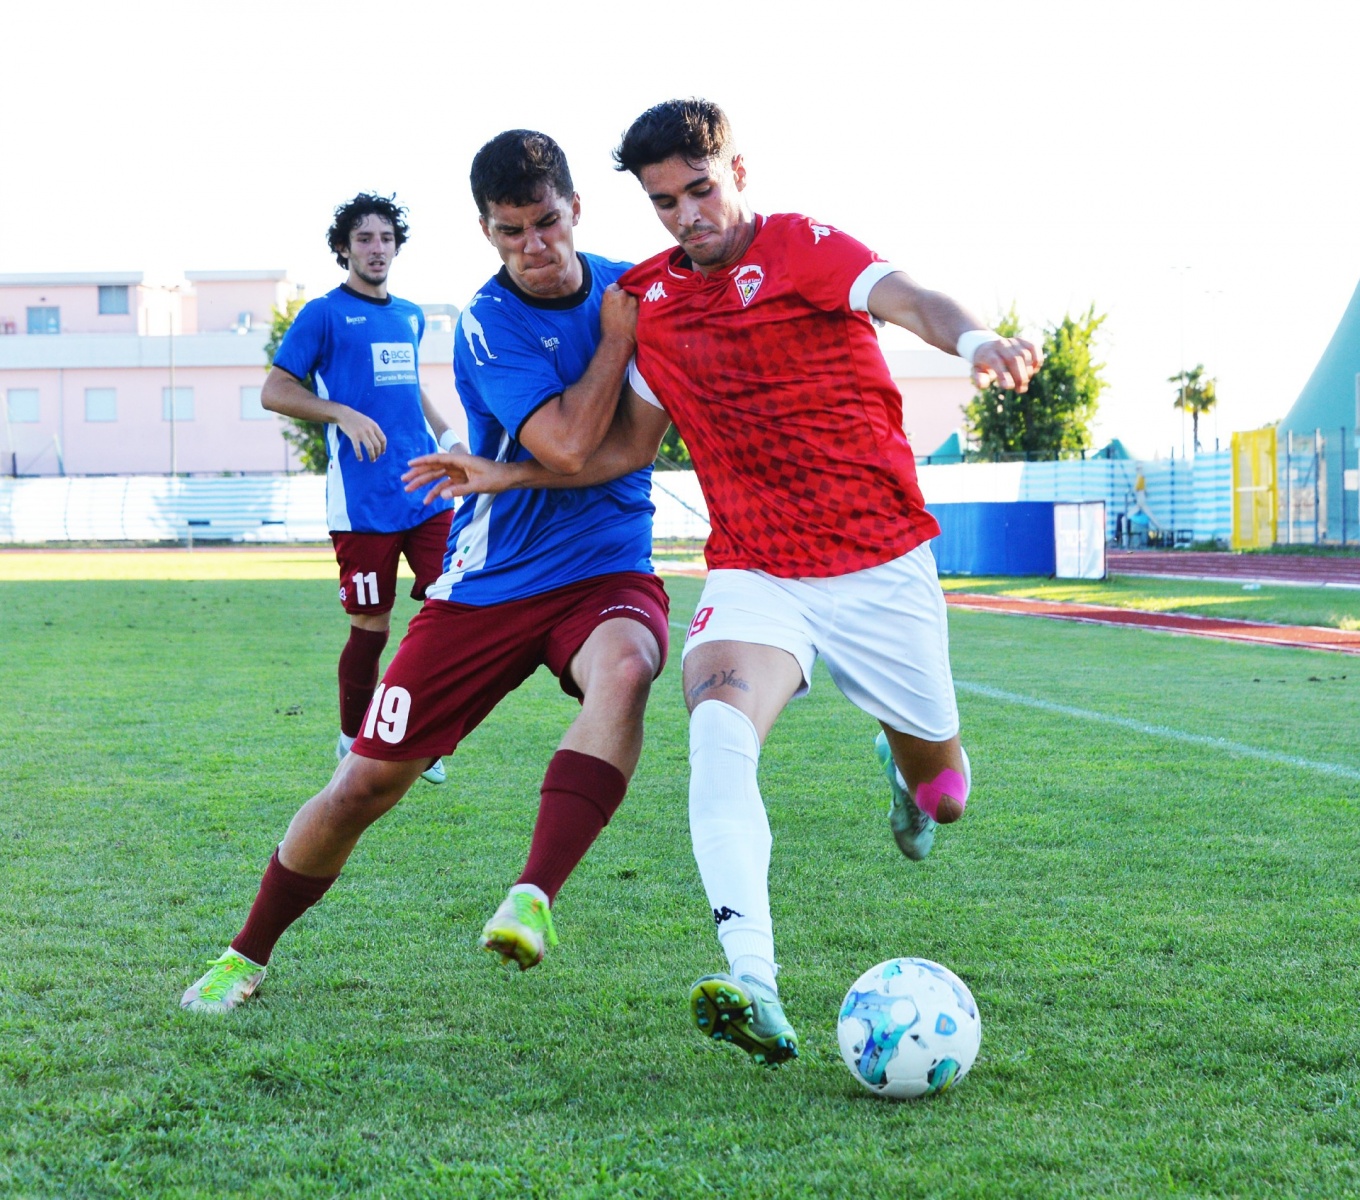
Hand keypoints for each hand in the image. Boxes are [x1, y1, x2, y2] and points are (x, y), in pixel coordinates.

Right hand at [337, 409, 386, 460]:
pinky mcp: (353, 436)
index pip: (383, 439)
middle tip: (376, 458)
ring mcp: (361, 433)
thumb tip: (379, 440)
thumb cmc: (356, 418)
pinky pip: (358, 448)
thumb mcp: (368, 421)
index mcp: (374, 426)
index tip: (382, 453)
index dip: (384, 447)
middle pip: (377, 445)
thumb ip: (374, 429)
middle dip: (378, 453)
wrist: (344, 414)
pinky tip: (360, 459)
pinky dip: (359, 455)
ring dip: (372, 456)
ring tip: (372, 460)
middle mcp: (369, 430)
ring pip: (370, 448)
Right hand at [404, 449, 525, 502]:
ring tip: (410, 491)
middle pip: (434, 468)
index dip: (422, 461)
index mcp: (461, 460)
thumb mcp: (479, 485)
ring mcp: (458, 472)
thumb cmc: (497, 478)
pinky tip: (428, 500)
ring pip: (437, 477)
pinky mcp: (461, 480)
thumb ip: (460, 490)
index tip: (409, 464)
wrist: (509, 478)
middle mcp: (457, 464)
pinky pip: (445, 485)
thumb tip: (442, 495)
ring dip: (424, 484)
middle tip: (404, 481)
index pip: (438, 459)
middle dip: (418, 475)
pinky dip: (437, 492)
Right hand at [598, 284, 637, 345]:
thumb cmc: (609, 329)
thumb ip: (611, 299)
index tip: (619, 298)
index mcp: (609, 294)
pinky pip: (643, 302)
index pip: (615, 286)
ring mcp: (634, 300)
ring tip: (633, 312)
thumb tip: (618, 295)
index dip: (617, 292)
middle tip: (626, 307)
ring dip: (635, 301)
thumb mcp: (604, 309)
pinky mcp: (643, 306)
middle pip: (627, 290)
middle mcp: (622, 294)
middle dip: (627, 296)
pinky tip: (639, 314)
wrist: (619, 341)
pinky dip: (642, 306)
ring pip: (636, 296)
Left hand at [973, 337, 1042, 392]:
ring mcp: (1013, 341)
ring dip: (1028, 372)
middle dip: (1019, 376)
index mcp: (988, 352)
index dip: (1003, 374)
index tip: (1008, 387)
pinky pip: (1034, 348)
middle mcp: (1001, 344)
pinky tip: (1033, 371)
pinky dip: (1037, 360)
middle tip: (1020, 390)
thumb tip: (982, 385)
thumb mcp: (977, 372)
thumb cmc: (984, 364)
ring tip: (1024, 384)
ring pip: (1025, 355)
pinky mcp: (1023, 340)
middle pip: (1013, 359)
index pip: (996, 362)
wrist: (988, 347)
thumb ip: (979, 379)